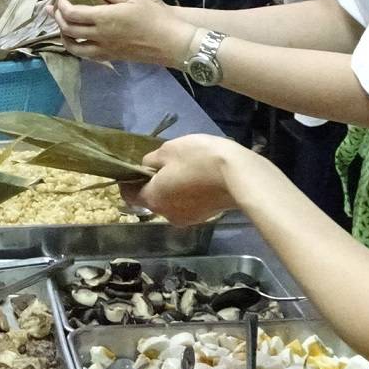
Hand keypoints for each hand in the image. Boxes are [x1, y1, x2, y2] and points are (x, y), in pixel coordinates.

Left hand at [53, 0, 191, 66]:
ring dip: (62, 34)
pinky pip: (85, 54)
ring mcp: (104, 49)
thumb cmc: (153, 16)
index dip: (62, 3)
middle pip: (68, 29)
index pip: (72, 12)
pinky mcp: (109, 57)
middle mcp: (99, 36)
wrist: (170, 42)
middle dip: (58, 17)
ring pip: (73, 46)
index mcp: (104, 18)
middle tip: (56, 7)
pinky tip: (77, 38)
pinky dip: (75, 46)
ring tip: (60, 24)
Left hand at [134, 134, 263, 226]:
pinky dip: (188, 193)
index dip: (128, 181)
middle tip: (165, 164)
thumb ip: (151, 161)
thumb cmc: (199, 159)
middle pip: (152, 199)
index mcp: (153, 199)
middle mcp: (166, 215)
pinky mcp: (204, 217)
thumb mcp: (169, 150)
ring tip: (186, 170)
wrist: (240, 176)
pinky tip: (200, 179)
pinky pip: (188, 204)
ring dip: (172, 189)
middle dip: (154, 183)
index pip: (129, 195)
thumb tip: (146, 168)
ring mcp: (187, 218)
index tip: (134, 168)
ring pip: (171, 202)